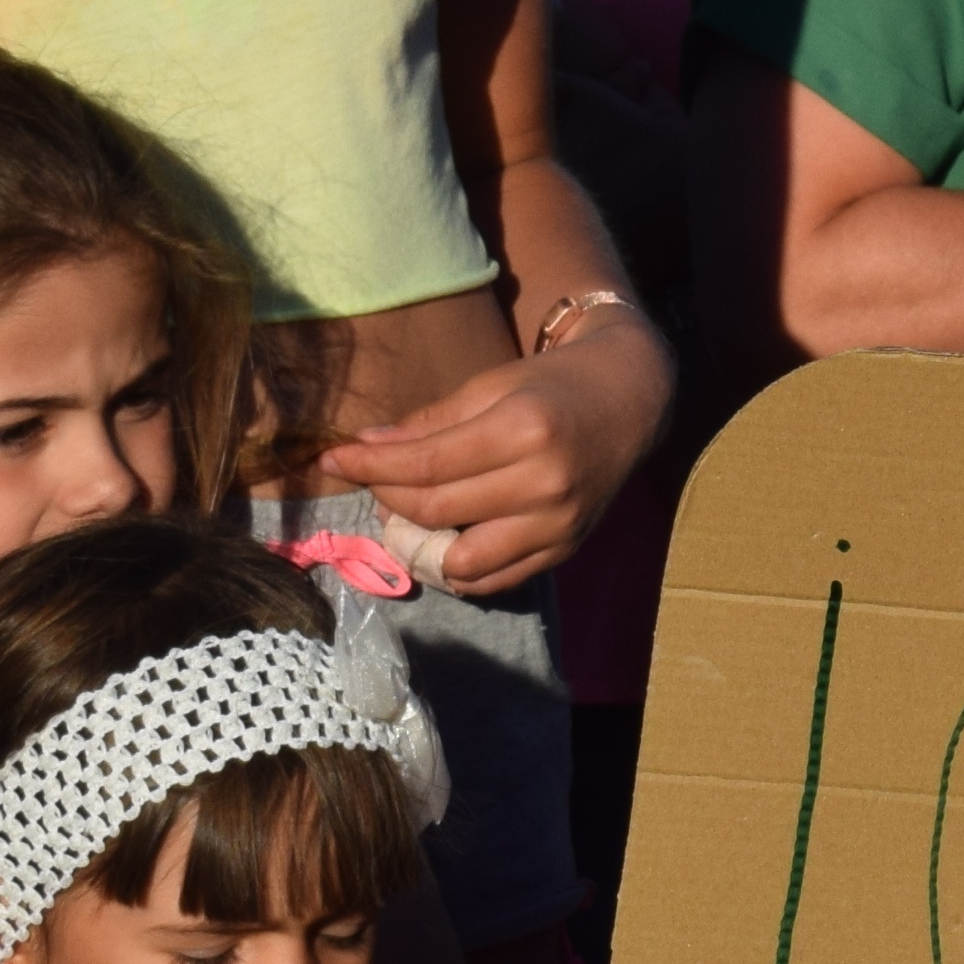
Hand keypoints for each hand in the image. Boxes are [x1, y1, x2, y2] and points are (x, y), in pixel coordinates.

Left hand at [315, 315, 669, 600]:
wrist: (630, 400)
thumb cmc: (553, 384)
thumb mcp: (490, 386)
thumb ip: (429, 423)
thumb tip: (364, 448)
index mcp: (524, 430)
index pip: (426, 465)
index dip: (369, 467)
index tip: (333, 459)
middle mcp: (545, 483)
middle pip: (437, 510)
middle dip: (387, 498)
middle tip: (370, 481)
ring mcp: (559, 523)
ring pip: (462, 560)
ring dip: (419, 544)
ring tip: (408, 517)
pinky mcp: (566, 548)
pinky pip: (497, 578)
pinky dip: (458, 569)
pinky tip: (442, 541)